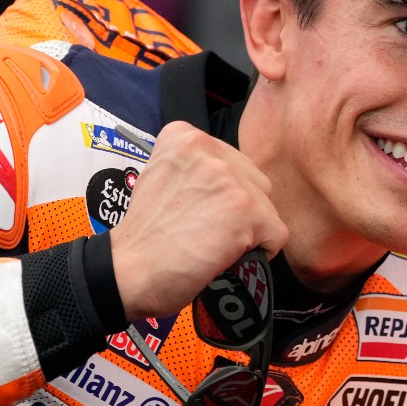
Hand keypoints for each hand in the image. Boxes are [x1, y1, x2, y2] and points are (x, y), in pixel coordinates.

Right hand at [109, 122, 287, 319]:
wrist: (129, 270)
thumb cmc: (144, 235)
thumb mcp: (160, 176)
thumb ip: (195, 169)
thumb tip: (232, 183)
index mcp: (184, 135)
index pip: (231, 162)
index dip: (222, 193)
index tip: (198, 210)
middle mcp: (208, 149)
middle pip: (254, 181)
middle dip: (241, 209)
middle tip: (208, 231)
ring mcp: (229, 178)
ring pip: (267, 208)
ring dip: (250, 231)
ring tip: (215, 244)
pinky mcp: (246, 210)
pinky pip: (277, 234)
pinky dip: (261, 252)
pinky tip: (229, 256)